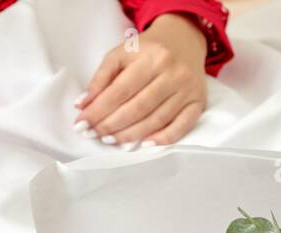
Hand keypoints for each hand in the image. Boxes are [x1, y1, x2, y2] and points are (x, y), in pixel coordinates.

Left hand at [75, 13, 208, 148]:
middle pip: (138, 108)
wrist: (183, 39)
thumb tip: (82, 104)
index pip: (120, 90)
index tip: (82, 124)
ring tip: (111, 140)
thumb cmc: (148, 50)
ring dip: (130, 135)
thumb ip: (101, 77)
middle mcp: (173, 73)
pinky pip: (182, 126)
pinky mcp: (198, 102)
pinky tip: (145, 145)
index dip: (99, 110)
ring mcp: (187, 89)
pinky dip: (163, 139)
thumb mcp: (121, 53)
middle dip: (111, 125)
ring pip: (156, 120)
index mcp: (152, 57)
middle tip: (94, 134)